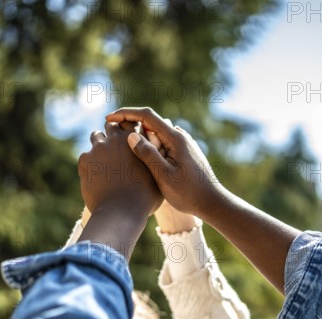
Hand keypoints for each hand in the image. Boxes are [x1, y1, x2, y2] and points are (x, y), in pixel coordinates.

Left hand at [78, 121, 162, 216]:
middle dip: (112, 133)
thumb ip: (154, 159)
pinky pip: (85, 156)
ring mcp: (99, 148)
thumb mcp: (157, 176)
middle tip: (115, 145)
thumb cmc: (144, 198)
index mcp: (136, 141)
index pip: (131, 122)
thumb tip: (157, 153)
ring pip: (96, 136)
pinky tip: (95, 175)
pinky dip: (90, 163)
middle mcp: (116, 139)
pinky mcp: (85, 160)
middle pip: (111, 125)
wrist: (121, 211)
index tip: (130, 138)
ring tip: (104, 159)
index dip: (130, 129)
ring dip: (100, 144)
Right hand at [108, 107, 299, 291]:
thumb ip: (147, 154)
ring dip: (140, 137)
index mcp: (175, 138)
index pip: (147, 115)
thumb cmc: (189, 193)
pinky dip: (150, 146)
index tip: (109, 118)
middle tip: (111, 135)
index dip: (125, 113)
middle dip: (130, 125)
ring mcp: (183, 144)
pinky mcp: (184, 152)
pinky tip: (141, 160)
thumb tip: (131, 135)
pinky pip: (163, 143)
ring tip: (123, 149)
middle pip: (151, 123)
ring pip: (157, 134)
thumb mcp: (164, 176)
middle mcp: (180, 136)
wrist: (212, 202)